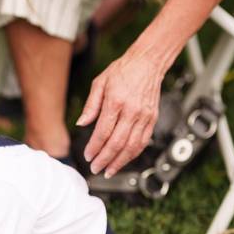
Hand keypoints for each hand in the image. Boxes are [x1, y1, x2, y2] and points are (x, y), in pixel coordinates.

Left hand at [76, 50, 163, 176]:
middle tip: (95, 169)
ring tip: (109, 170)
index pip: (103, 131)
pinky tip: (123, 160)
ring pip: (133, 146)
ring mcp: (145, 116)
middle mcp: (132, 111)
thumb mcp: (99, 83)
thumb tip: (81, 124)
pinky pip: (143, 141)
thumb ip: (90, 105)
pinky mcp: (153, 118)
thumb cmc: (122, 71)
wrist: (148, 62)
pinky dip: (133, 154)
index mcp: (116, 102)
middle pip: (118, 143)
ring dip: (120, 161)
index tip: (87, 156)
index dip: (94, 147)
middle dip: (105, 159)